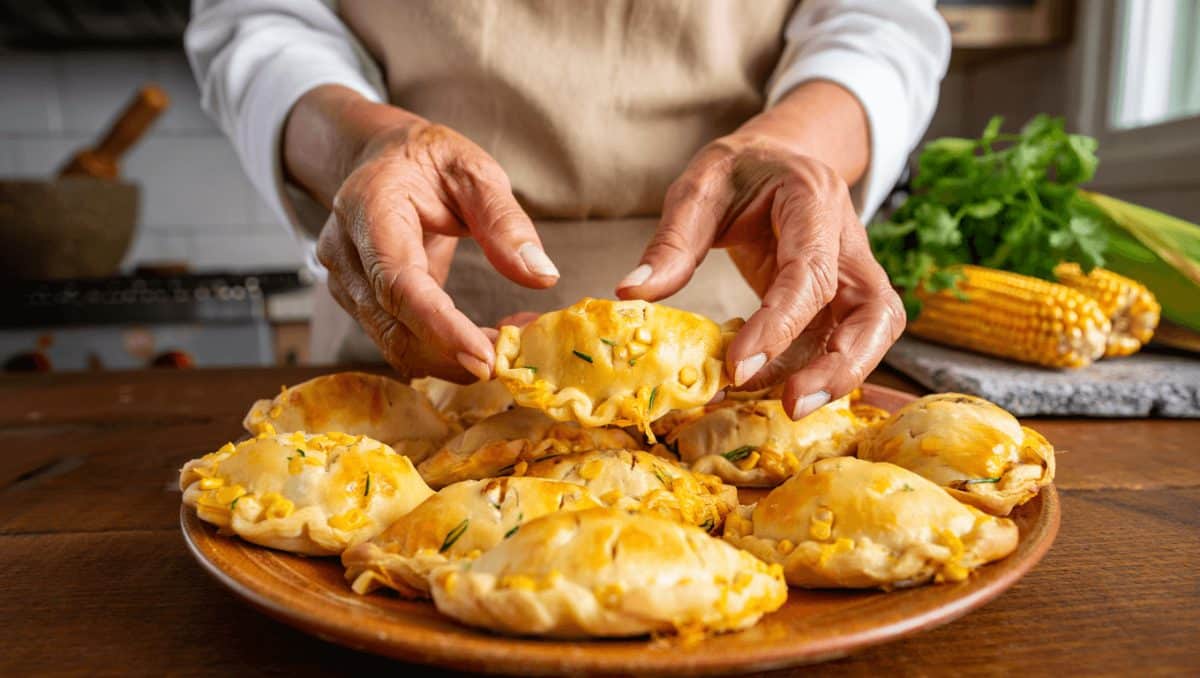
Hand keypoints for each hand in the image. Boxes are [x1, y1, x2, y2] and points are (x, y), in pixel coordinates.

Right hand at [286, 87, 559, 380]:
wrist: (383, 160)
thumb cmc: (430, 162)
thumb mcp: (475, 172)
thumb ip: (506, 221)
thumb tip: (543, 276)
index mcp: (369, 208)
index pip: (398, 282)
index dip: (440, 326)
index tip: (486, 358)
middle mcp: (345, 252)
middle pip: (393, 326)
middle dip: (455, 354)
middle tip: (516, 357)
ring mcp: (345, 282)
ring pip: (395, 344)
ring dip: (452, 359)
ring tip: (508, 348)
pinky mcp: (359, 304)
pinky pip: (399, 340)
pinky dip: (443, 352)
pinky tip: (485, 342)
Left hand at [616, 83, 904, 418]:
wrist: (779, 158)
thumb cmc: (741, 172)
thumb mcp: (699, 187)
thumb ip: (673, 240)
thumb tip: (633, 293)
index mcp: (813, 201)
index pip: (809, 272)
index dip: (778, 324)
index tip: (737, 367)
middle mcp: (849, 240)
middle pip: (874, 310)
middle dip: (839, 365)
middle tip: (790, 405)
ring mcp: (855, 272)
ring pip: (875, 331)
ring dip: (840, 376)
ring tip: (786, 408)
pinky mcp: (846, 299)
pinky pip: (848, 341)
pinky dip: (819, 371)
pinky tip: (775, 389)